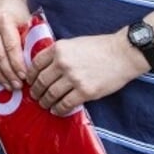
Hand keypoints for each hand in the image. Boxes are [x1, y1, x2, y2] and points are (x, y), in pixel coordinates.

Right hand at [0, 6, 31, 91]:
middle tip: (17, 86)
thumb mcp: (29, 24)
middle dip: (8, 73)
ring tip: (9, 86)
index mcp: (4, 20)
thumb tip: (38, 66)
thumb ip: (31, 41)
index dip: (17, 63)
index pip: (10, 46)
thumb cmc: (20, 17)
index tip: (24, 77)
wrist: (4, 4)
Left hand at [27, 32, 143, 115]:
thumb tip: (45, 67)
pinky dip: (58, 109)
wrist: (123, 53)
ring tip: (44, 104)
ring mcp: (74, 78)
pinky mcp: (85, 91)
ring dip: (45, 102)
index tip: (30, 81)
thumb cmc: (99, 47)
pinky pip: (66, 104)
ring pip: (51, 94)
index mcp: (58, 49)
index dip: (30, 75)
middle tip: (34, 96)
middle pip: (41, 81)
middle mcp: (63, 63)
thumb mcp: (74, 43)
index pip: (36, 64)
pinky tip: (56, 110)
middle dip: (36, 91)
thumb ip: (59, 53)